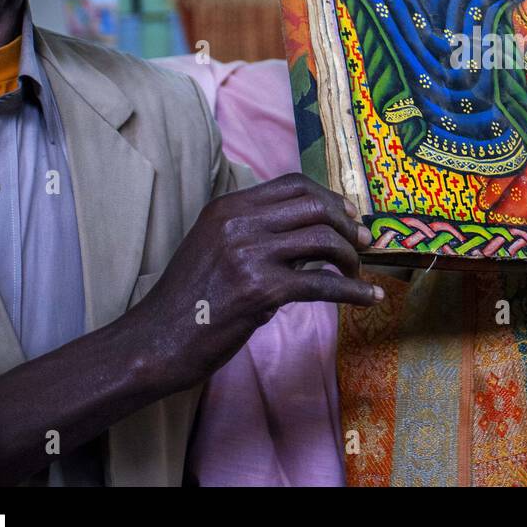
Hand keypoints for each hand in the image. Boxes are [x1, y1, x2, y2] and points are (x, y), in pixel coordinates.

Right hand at [132, 173, 379, 391]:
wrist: (157, 341)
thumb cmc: (190, 300)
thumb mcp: (216, 248)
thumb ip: (257, 234)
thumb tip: (315, 235)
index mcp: (227, 207)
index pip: (293, 184)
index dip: (329, 197)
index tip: (349, 216)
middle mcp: (238, 223)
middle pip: (314, 206)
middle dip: (347, 225)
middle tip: (363, 244)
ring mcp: (249, 255)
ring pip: (323, 240)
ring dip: (350, 257)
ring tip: (357, 274)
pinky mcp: (261, 291)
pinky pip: (323, 285)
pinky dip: (354, 292)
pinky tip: (370, 298)